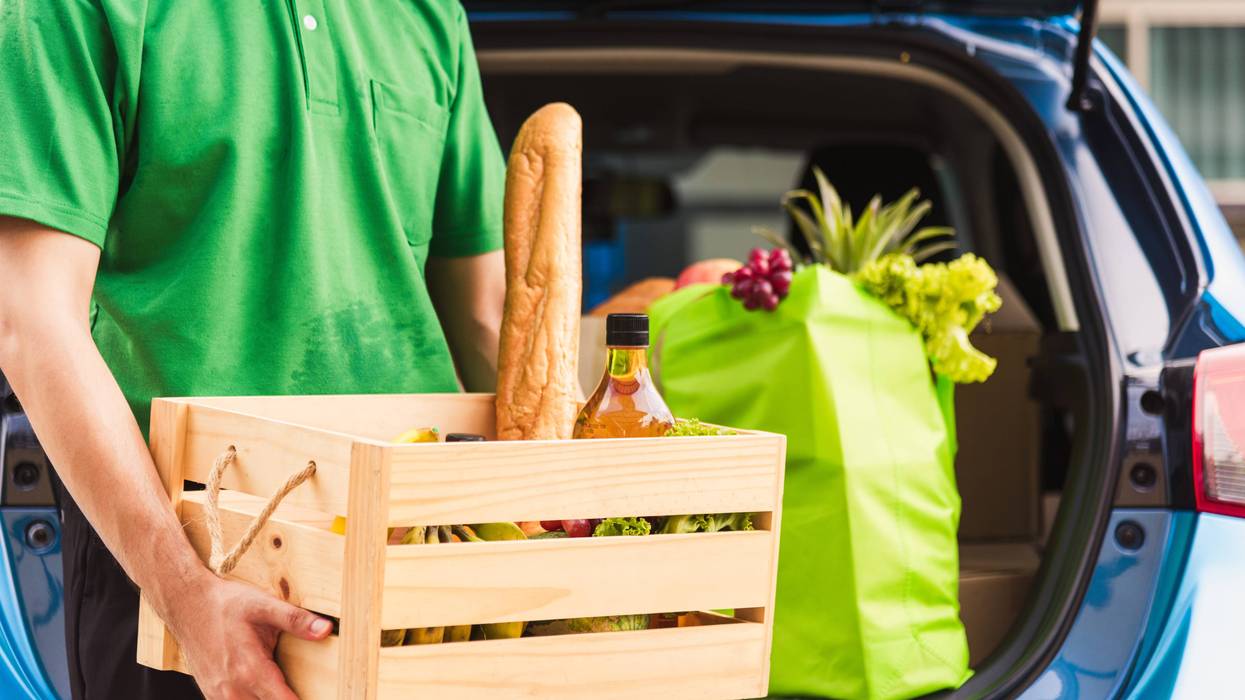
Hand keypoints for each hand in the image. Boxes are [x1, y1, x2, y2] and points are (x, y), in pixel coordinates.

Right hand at [165, 575, 331, 699]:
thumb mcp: (264, 605)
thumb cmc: (225, 604)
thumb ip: (296, 620)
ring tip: (283, 690)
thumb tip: (326, 629)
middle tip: (304, 691)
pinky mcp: (212, 695)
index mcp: (250, 670)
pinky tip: (263, 691)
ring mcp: (219, 695)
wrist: (187, 605)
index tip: (321, 696)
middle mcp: (233, 690)